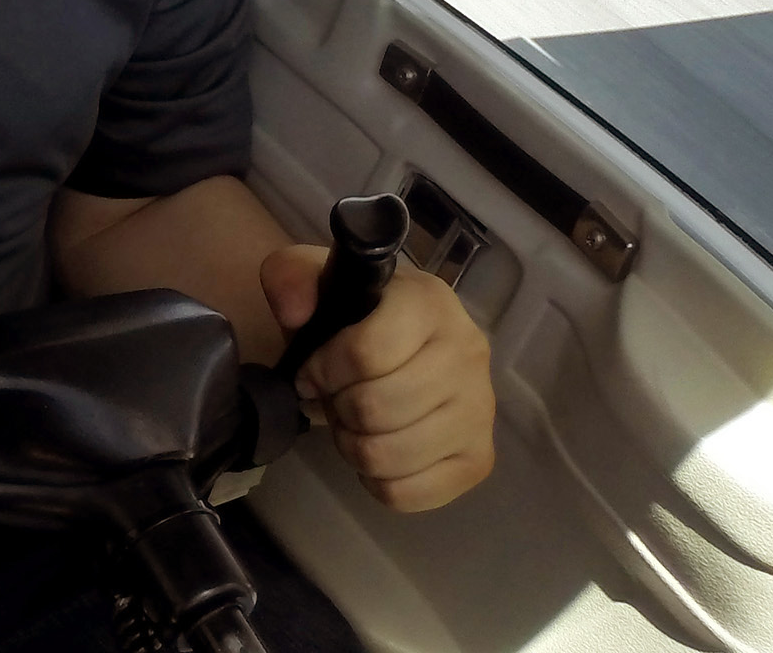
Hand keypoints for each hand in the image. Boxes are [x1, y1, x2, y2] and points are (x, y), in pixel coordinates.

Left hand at [261, 244, 495, 509]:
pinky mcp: (479, 459)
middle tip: (336, 400)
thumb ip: (291, 278)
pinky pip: (408, 493)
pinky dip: (377, 481)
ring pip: (390, 455)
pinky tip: (379, 450)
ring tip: (354, 424)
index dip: (323, 371)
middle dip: (338, 409)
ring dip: (353, 446)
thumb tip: (293, 311)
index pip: (367, 353)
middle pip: (377, 409)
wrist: (406, 348)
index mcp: (429, 303)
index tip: (312, 372)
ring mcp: (481, 410)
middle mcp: (468, 353)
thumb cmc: (357, 317)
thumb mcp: (318, 283)